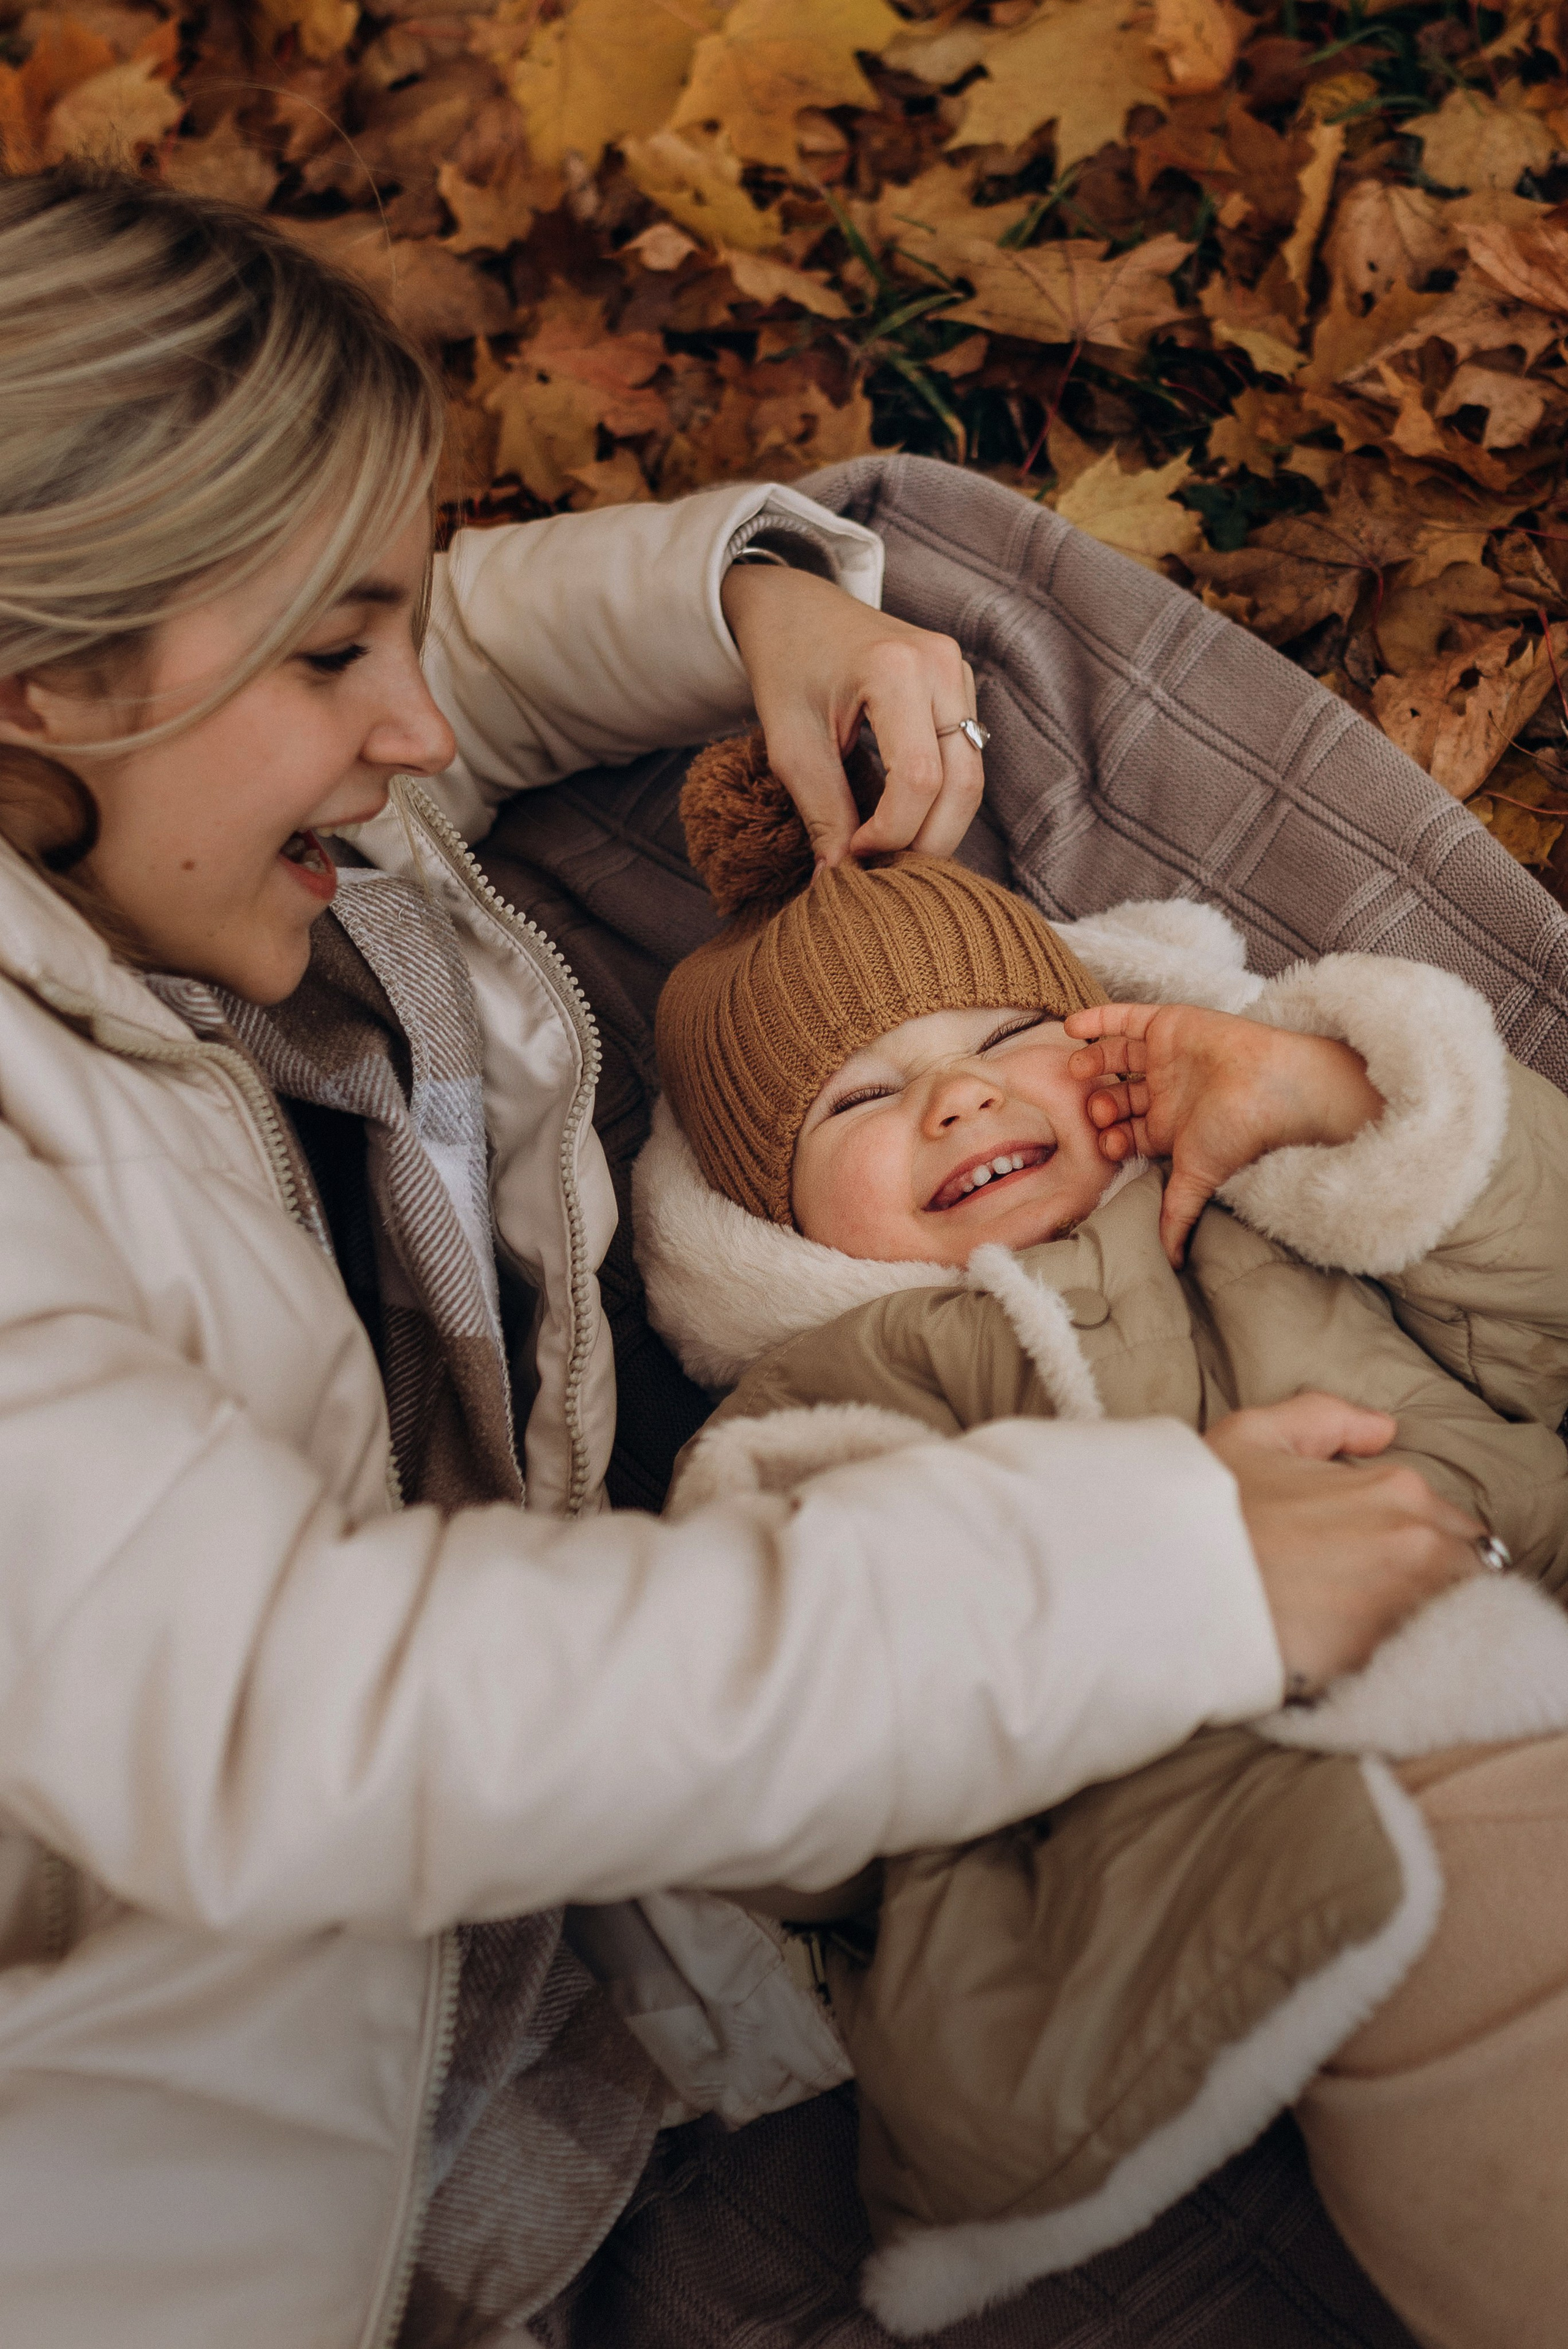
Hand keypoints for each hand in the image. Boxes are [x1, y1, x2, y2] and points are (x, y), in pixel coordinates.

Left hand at [719, 563, 982, 864]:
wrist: (792, 608)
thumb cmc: (785, 667)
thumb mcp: (790, 745)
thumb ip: (821, 813)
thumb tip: (838, 881)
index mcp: (896, 669)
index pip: (919, 780)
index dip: (891, 833)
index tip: (852, 856)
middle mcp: (941, 664)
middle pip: (963, 784)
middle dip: (926, 842)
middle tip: (883, 872)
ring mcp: (958, 671)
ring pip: (972, 776)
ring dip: (937, 825)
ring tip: (891, 849)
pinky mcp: (960, 685)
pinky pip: (966, 758)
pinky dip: (940, 798)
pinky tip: (904, 818)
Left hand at [1062, 1000, 1384, 1265]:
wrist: (1273, 1085)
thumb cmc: (1240, 1131)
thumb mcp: (1197, 1178)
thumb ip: (1177, 1215)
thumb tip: (1170, 1262)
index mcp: (1171, 1127)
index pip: (1127, 1132)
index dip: (1108, 1138)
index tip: (1104, 1146)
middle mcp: (1168, 1091)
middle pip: (1119, 1096)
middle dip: (1100, 1104)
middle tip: (1095, 1110)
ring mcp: (1168, 1056)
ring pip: (1119, 1058)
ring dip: (1094, 1063)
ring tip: (1078, 1069)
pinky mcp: (1170, 1024)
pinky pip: (1127, 1018)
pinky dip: (1099, 1019)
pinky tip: (1071, 1027)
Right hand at [1204, 1394, 1482, 1693]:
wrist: (1170, 1587)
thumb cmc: (1206, 1511)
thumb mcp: (1253, 1435)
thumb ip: (1324, 1417)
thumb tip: (1384, 1429)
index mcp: (1396, 1489)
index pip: (1451, 1525)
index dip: (1418, 1544)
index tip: (1377, 1562)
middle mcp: (1417, 1542)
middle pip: (1463, 1573)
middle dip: (1431, 1583)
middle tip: (1374, 1598)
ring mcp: (1410, 1604)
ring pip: (1454, 1618)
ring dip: (1425, 1621)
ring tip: (1371, 1630)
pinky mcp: (1390, 1661)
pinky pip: (1428, 1662)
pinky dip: (1409, 1659)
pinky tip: (1368, 1658)